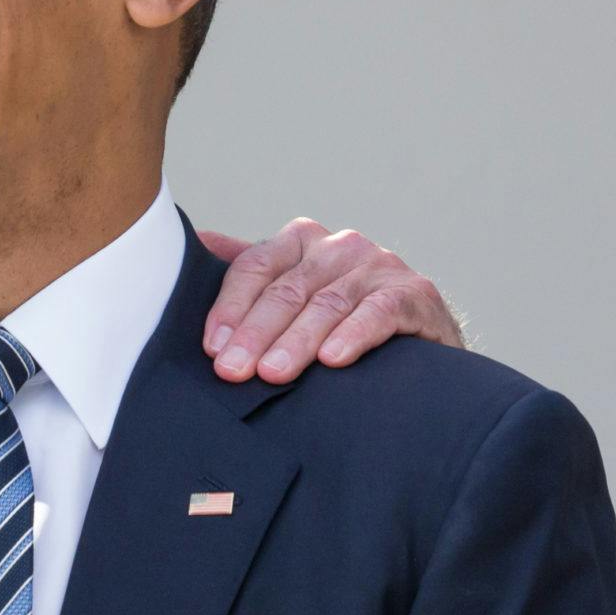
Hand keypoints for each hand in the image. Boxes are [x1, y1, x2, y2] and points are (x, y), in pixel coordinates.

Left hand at [197, 220, 461, 382]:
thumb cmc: (340, 321)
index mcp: (301, 240)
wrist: (418, 343)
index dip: (230, 307)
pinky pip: (379, 312)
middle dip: (256, 333)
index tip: (212, 348)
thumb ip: (249, 274)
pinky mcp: (415, 292)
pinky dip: (354, 335)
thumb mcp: (292, 295)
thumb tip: (196, 243)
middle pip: (287, 289)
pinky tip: (333, 360)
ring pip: (327, 303)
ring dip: (297, 341)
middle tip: (232, 371)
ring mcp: (379, 265)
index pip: (255, 266)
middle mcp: (340, 245)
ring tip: (272, 373)